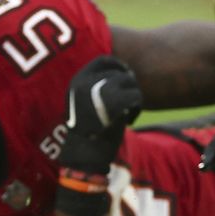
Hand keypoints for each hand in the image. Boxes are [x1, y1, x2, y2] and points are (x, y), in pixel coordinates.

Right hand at [56, 56, 144, 173]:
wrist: (85, 154)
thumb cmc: (88, 132)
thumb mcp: (85, 104)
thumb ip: (98, 87)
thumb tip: (126, 72)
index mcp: (77, 81)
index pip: (102, 61)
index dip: (118, 65)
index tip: (127, 73)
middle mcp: (86, 82)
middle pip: (120, 73)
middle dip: (130, 86)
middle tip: (132, 101)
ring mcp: (99, 91)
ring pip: (130, 83)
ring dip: (135, 97)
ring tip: (129, 112)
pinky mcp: (114, 102)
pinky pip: (136, 96)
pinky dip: (137, 108)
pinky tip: (130, 120)